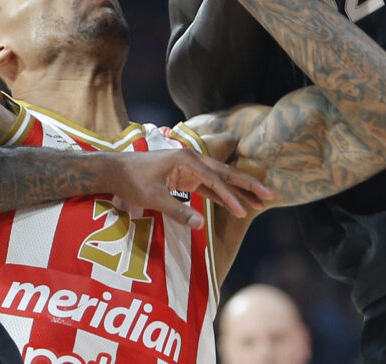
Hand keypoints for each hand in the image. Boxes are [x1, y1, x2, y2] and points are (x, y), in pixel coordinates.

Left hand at [106, 148, 271, 227]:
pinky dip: (222, 195)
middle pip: (225, 173)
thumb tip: (201, 225)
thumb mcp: (152, 198)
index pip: (215, 180)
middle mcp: (192, 159)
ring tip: (260, 202)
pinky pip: (209, 186)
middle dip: (247, 186)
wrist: (115, 171)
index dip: (231, 197)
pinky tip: (236, 205)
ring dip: (238, 192)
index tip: (245, 212)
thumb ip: (177, 211)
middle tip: (270, 195)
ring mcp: (189, 167)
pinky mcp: (185, 177)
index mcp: (186, 159)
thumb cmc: (132, 182)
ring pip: (220, 180)